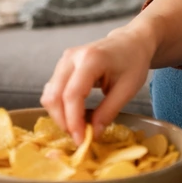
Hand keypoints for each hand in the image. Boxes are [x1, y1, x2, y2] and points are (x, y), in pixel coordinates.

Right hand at [41, 25, 154, 144]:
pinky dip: (59, 106)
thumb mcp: (127, 89)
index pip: (72, 94)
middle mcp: (71, 57)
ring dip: (59, 115)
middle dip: (63, 121)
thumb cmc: (132, 62)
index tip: (81, 140)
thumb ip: (108, 111)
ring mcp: (64, 59)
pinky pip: (52, 90)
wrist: (130, 42)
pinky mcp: (62, 65)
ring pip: (49, 94)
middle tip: (79, 137)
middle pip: (54, 95)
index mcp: (90, 59)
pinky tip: (73, 115)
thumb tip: (92, 134)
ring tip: (77, 127)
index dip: (73, 120)